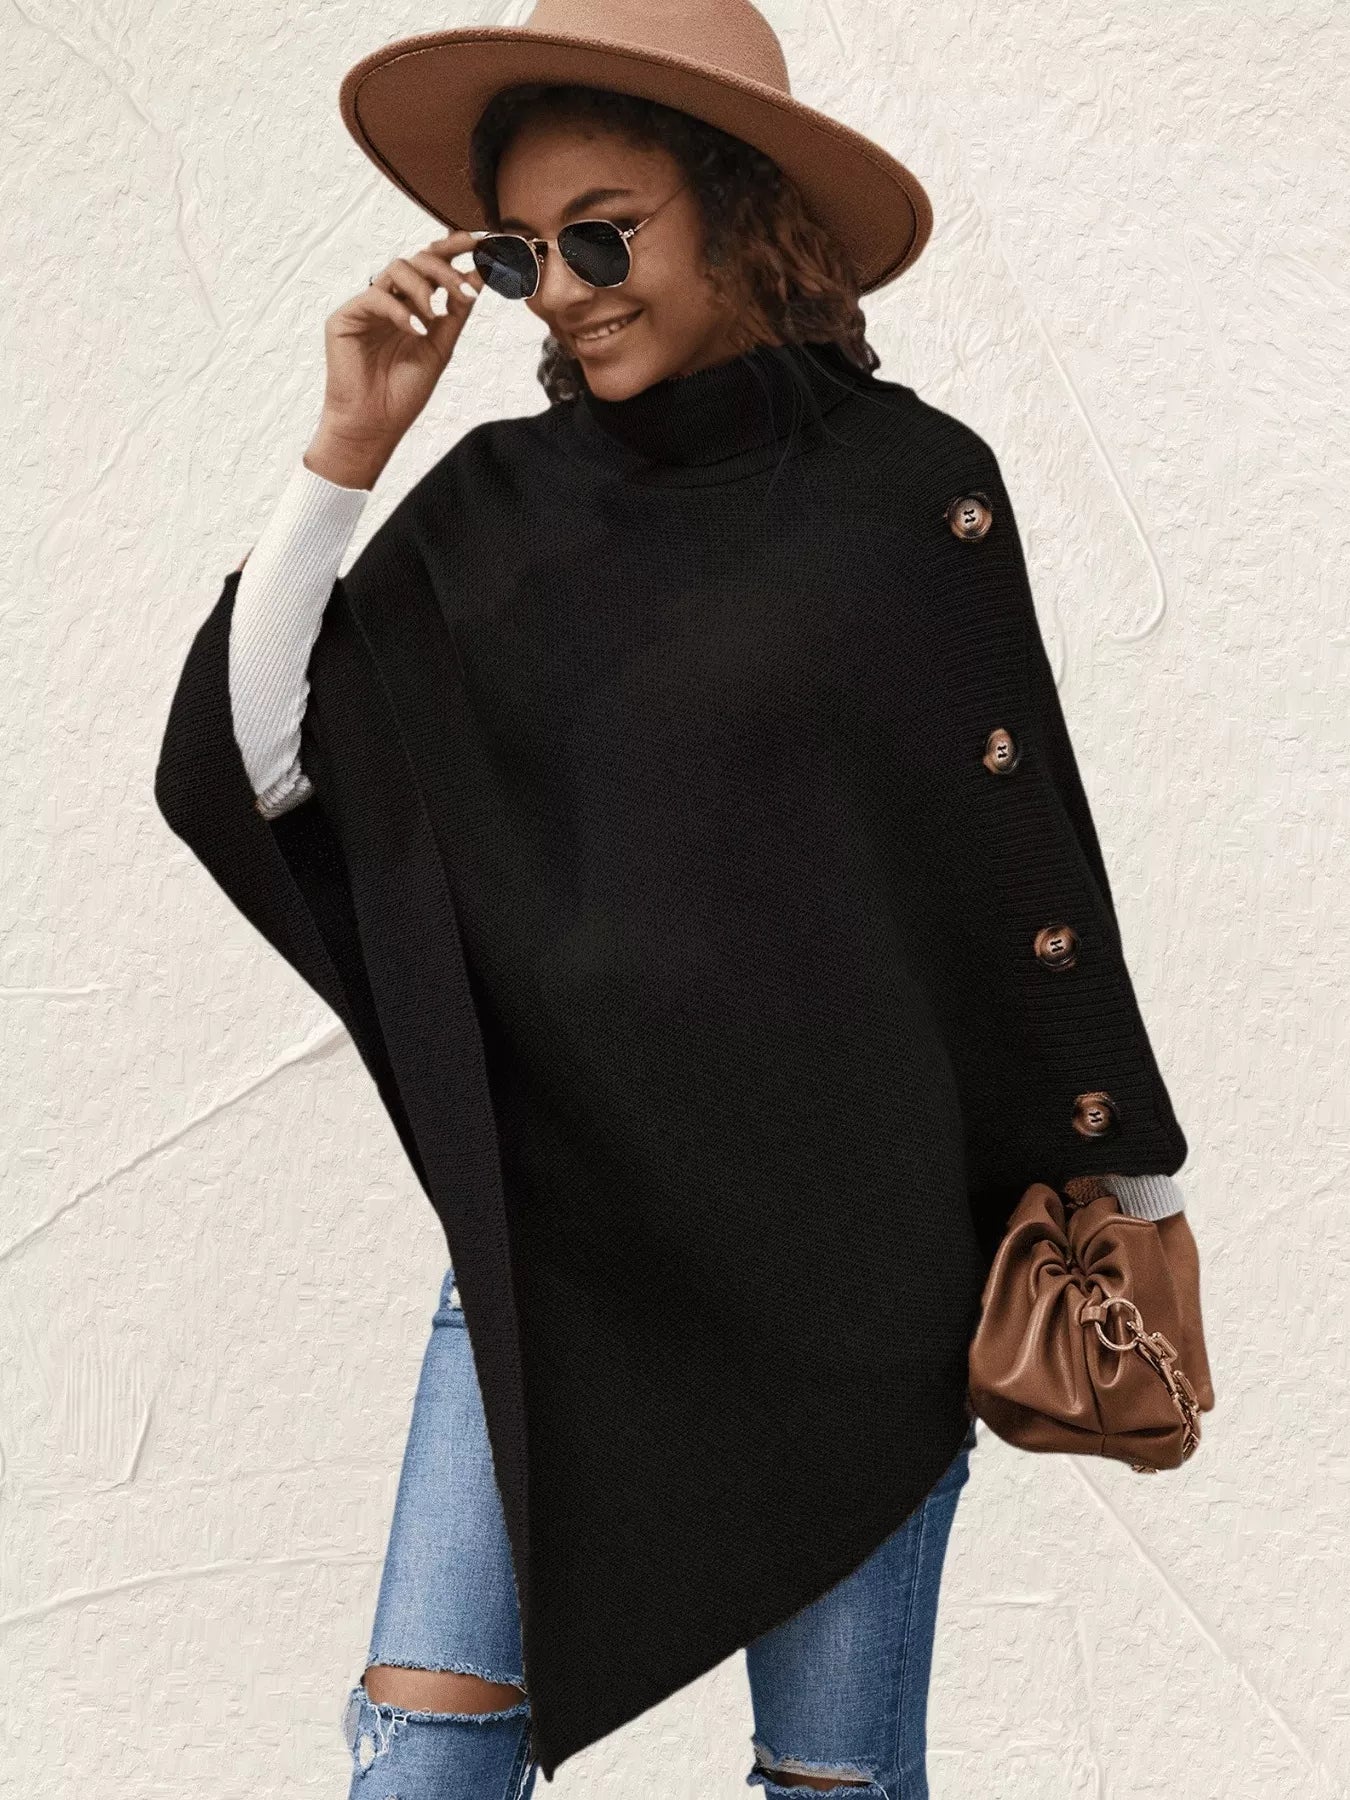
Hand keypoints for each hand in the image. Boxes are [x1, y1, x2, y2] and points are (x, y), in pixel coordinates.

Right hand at [306, 231, 486, 487]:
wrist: (375, 425)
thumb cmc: (404, 392)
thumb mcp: (440, 348)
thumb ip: (455, 313)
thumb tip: (478, 276)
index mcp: (412, 305)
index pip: (433, 267)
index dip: (454, 249)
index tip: (482, 242)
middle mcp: (390, 299)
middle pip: (417, 260)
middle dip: (445, 267)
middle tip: (465, 288)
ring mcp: (367, 306)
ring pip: (397, 269)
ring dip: (423, 288)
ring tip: (434, 315)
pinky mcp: (345, 317)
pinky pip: (376, 297)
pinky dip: (401, 311)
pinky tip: (416, 331)